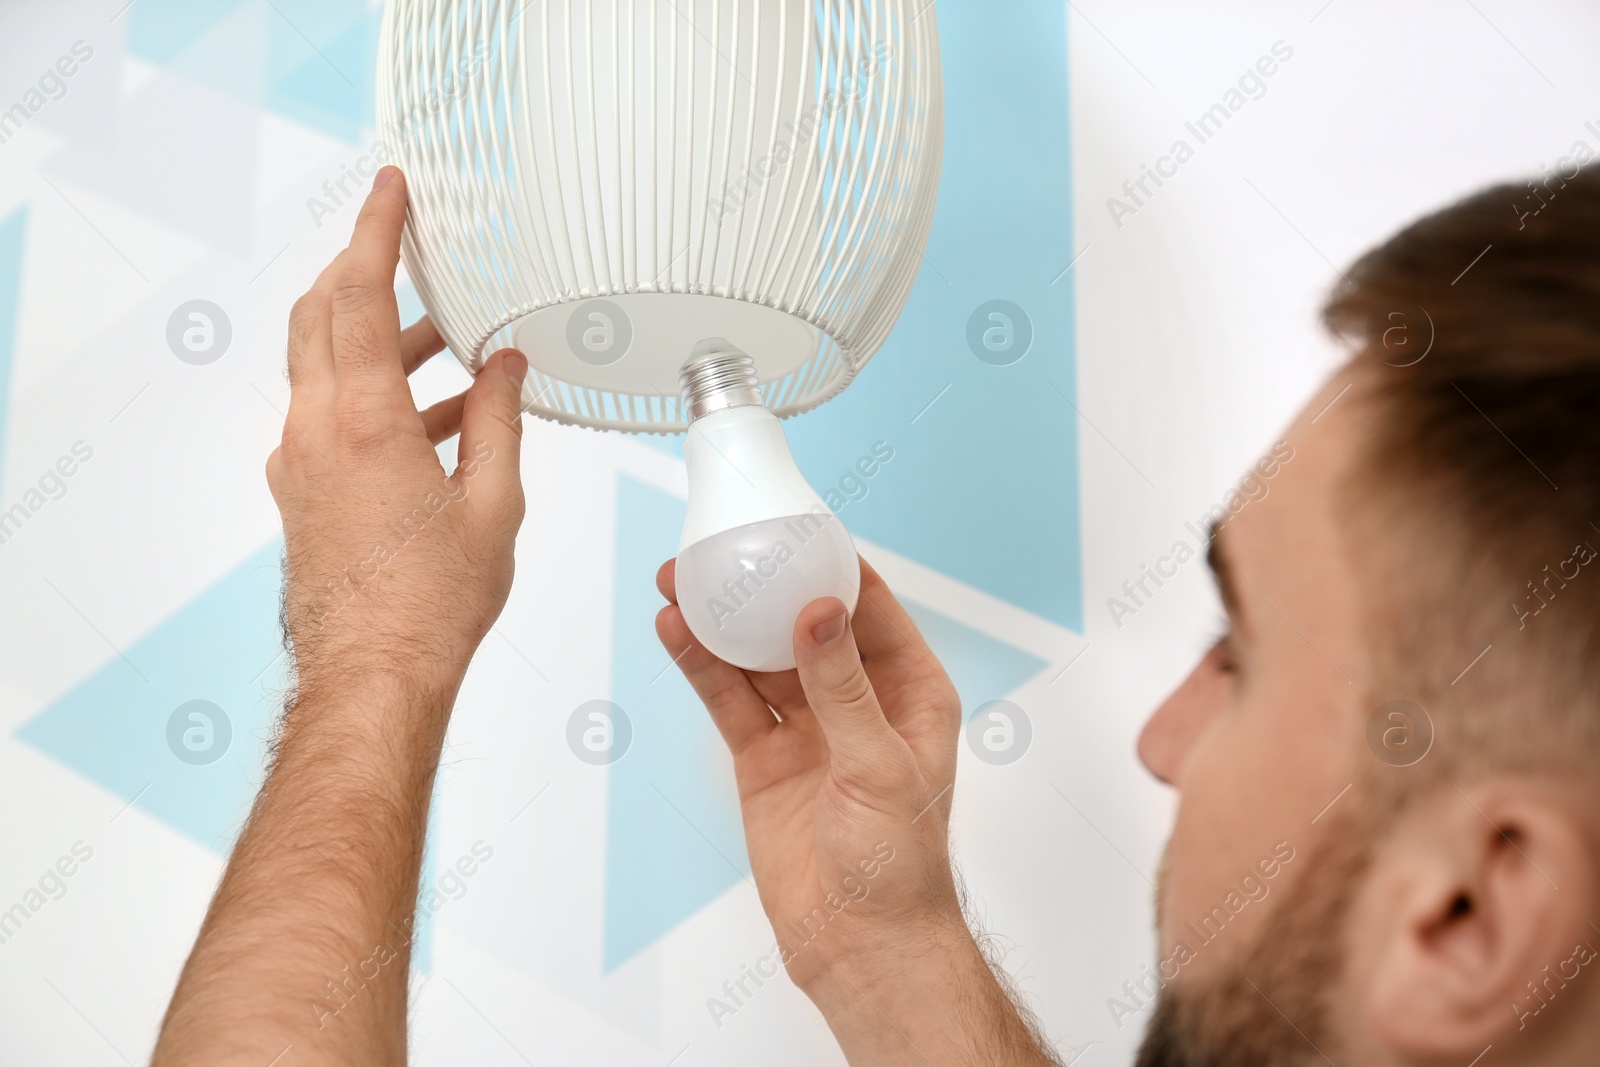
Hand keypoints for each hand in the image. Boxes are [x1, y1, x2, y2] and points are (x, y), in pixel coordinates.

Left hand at [268, 166, 528, 703]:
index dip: (374, 233)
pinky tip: (434, 414)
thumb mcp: (492, 502)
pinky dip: (374, 391)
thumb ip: (497, 420)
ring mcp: (301, 461)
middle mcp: (317, 429)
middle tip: (403, 243)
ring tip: (445, 336)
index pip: (357, 296)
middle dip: (361, 269)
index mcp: (365, 420)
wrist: (373, 676)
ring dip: (377, 336)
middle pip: (322, 316)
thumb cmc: (432, 604)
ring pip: (324, 365)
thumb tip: (505, 366)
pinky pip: (332, 413)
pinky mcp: (303, 490)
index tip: (388, 190)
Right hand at [655, 557, 967, 989]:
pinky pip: (730, 700)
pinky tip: (676, 633)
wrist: (860, 945)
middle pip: (804, 623)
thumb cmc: (900, 864)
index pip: (870, 607)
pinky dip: (702, 666)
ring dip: (723, 621)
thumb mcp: (878, 765)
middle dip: (763, 584)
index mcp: (910, 691)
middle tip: (721, 548)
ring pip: (758, 657)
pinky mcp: (764, 759)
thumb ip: (843, 688)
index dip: (831, 564)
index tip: (792, 525)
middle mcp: (857, 700)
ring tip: (681, 580)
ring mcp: (807, 728)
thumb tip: (819, 613)